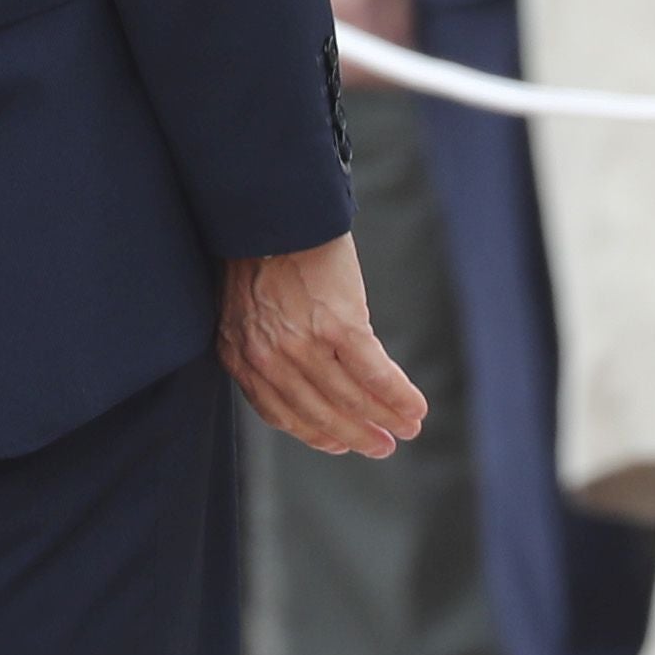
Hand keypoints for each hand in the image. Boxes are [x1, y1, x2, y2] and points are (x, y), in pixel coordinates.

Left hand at [220, 239, 427, 456]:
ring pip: (350, 398)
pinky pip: (375, 374)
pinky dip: (398, 396)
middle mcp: (267, 357)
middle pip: (318, 413)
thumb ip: (261, 343)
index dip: (314, 434)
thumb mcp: (244, 306)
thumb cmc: (261, 249)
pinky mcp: (339, 325)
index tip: (337, 444)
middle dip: (354, 436)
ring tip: (407, 429)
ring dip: (384, 419)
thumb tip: (295, 375)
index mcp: (239, 353)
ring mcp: (303, 344)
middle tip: (381, 447)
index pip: (279, 412)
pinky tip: (415, 408)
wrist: (275, 207)